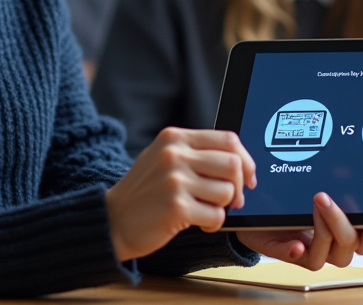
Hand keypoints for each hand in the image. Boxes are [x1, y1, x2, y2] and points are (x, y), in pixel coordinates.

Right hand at [106, 127, 255, 261]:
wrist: (113, 219)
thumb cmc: (145, 191)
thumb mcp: (164, 158)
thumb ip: (195, 153)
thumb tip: (240, 162)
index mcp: (174, 138)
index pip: (228, 139)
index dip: (246, 160)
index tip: (249, 177)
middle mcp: (174, 154)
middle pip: (233, 165)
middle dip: (240, 186)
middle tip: (232, 200)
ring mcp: (175, 181)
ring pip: (228, 192)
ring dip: (223, 208)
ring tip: (205, 211)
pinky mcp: (177, 208)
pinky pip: (217, 216)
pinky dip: (213, 224)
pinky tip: (197, 224)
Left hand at [237, 193, 362, 269]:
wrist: (257, 210)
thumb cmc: (290, 201)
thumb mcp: (312, 189)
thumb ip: (332, 186)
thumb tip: (346, 171)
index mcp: (337, 233)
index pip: (361, 242)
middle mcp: (325, 247)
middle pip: (346, 250)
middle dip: (340, 225)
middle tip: (325, 200)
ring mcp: (304, 252)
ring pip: (323, 258)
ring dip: (322, 234)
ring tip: (314, 208)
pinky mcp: (281, 251)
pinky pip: (290, 257)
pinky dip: (295, 251)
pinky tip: (296, 245)